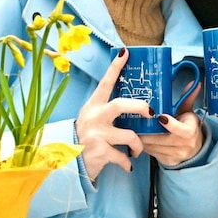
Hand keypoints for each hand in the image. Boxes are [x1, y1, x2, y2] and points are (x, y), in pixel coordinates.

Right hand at [74, 48, 147, 181]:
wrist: (67, 164)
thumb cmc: (86, 138)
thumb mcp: (92, 119)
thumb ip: (107, 111)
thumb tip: (133, 104)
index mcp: (93, 106)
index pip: (105, 83)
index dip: (115, 67)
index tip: (125, 52)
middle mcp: (94, 117)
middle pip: (121, 105)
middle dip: (140, 106)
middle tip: (150, 112)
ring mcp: (97, 135)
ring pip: (129, 135)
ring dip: (138, 145)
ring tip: (138, 149)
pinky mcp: (100, 152)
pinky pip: (123, 157)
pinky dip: (128, 162)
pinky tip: (128, 164)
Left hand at [139, 84, 203, 166]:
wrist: (195, 149)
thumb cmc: (188, 127)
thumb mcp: (188, 112)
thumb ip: (187, 98)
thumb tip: (193, 83)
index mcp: (191, 131)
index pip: (182, 130)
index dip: (171, 124)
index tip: (160, 116)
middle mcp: (185, 145)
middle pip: (161, 139)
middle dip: (148, 131)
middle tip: (136, 121)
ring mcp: (176, 155)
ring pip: (153, 147)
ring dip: (143, 138)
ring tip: (135, 128)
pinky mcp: (168, 162)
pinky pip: (151, 153)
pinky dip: (145, 146)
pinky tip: (141, 138)